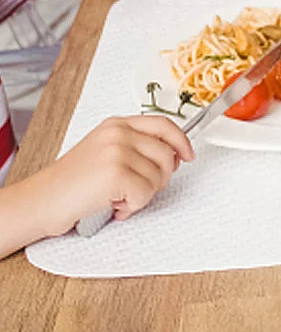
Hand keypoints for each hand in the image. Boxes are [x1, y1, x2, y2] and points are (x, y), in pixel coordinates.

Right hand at [28, 116, 193, 236]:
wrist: (40, 201)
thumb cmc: (70, 183)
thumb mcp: (103, 152)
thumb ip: (135, 147)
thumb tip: (173, 155)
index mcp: (116, 124)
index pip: (163, 124)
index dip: (181, 141)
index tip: (188, 155)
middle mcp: (118, 133)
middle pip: (167, 154)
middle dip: (159, 178)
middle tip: (137, 190)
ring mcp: (117, 152)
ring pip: (159, 177)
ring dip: (142, 195)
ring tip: (118, 198)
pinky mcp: (115, 174)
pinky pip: (145, 194)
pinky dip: (133, 207)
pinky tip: (114, 206)